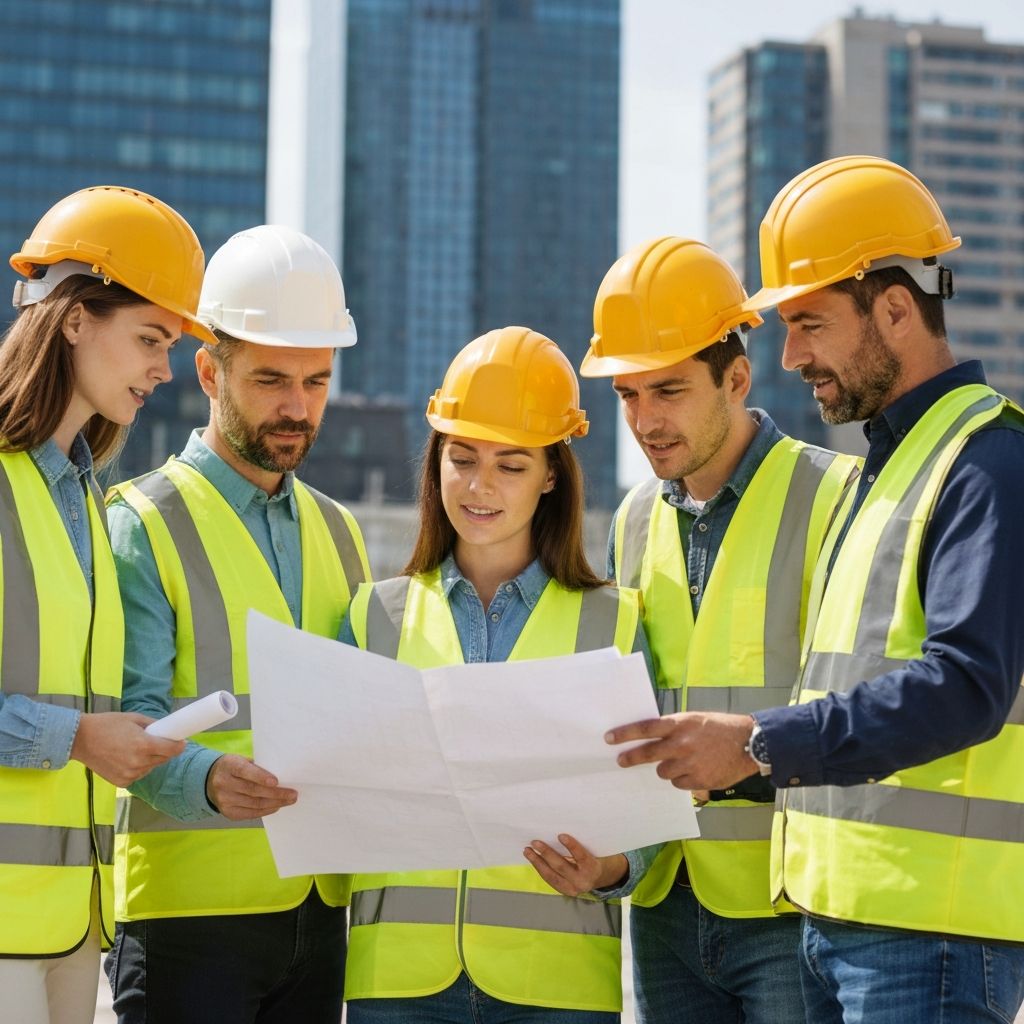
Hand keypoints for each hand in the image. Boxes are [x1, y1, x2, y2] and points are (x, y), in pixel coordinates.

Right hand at [70, 712, 184, 786]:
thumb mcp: (134, 718)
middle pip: (163, 759)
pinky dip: (138, 768)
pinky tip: (126, 758)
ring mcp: (130, 774)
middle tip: (156, 741)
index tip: (182, 742)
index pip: (172, 750)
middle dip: (164, 750)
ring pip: (151, 768)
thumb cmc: (107, 724)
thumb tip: (169, 729)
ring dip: (150, 760)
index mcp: (144, 745)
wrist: (80, 739)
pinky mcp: (122, 782)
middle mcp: (139, 762)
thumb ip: (153, 725)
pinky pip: (138, 774)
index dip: (179, 745)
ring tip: (136, 749)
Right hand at [205, 754, 296, 820]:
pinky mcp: (227, 812)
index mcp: (229, 765)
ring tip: (289, 801)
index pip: (245, 771)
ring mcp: (224, 800)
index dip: (261, 777)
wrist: (210, 779)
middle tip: (293, 794)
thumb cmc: (234, 767)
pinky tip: (276, 806)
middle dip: (276, 793)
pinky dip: (265, 810)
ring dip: (274, 803)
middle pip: (253, 790)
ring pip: (254, 804)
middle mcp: (223, 783)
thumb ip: (258, 767)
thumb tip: (282, 777)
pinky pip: (250, 813)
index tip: (276, 781)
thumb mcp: (242, 760)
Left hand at [523, 833, 627, 896]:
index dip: (571, 846)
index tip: (560, 835)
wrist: (603, 878)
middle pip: (562, 866)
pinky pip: (551, 880)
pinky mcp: (566, 892)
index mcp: (593, 868)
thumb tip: (560, 833)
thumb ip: (580, 846)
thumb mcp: (594, 850)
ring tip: (528, 851)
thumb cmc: (596, 857)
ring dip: (538, 863)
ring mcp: (573, 889)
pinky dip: (541, 869)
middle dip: (546, 854)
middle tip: (534, 842)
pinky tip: (533, 860)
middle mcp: (583, 881)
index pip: (581, 856)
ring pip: (552, 876)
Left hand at [606, 711, 757, 790]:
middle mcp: (682, 744)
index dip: (625, 734)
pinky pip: (679, 784)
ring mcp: (690, 764)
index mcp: (680, 724)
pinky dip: (682, 780)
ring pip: (663, 772)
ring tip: (681, 762)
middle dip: (631, 758)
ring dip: (667, 769)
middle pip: (648, 754)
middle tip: (621, 761)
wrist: (750, 743)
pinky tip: (695, 771)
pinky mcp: (699, 781)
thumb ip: (673, 728)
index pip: (645, 728)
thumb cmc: (719, 728)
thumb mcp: (694, 720)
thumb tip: (651, 738)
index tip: (609, 738)